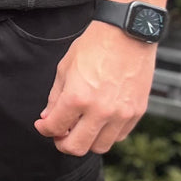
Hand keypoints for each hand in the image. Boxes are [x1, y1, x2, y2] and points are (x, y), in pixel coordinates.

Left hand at [34, 20, 156, 156]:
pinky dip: (107, 134)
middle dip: (62, 143)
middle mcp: (100, 110)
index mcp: (77, 98)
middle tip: (60, 134)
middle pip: (77, 147)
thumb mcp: (65, 68)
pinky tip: (100, 121)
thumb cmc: (95, 46)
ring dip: (87, 140)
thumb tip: (48, 118)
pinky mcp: (137, 112)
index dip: (44, 129)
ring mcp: (121, 114)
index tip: (43, 125)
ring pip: (100, 147)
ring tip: (82, 127)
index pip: (55, 128)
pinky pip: (119, 136)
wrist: (127, 33)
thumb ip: (55, 97)